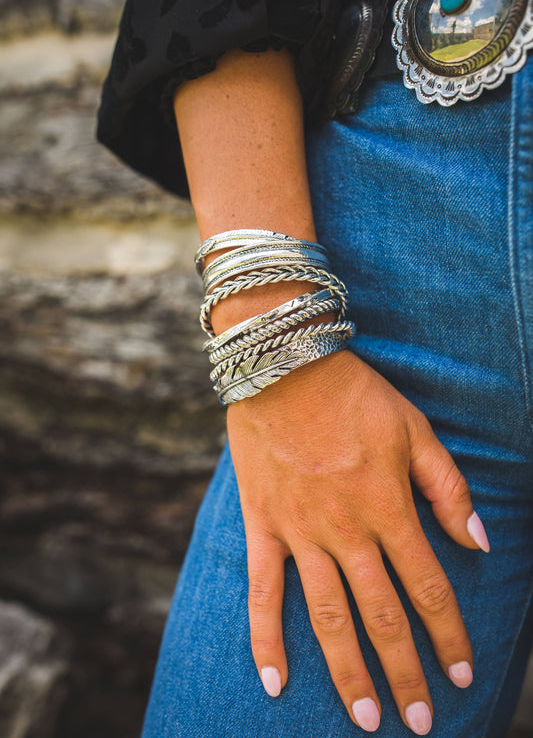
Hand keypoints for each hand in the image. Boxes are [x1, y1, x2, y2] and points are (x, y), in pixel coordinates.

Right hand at [227, 349, 488, 733]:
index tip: (462, 675)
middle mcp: (346, 531)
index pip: (428, 587)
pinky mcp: (264, 526)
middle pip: (382, 616)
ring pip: (327, 616)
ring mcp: (301, 532)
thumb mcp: (414, 430)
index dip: (449, 636)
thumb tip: (480, 541)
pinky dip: (266, 639)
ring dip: (349, 671)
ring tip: (366, 719)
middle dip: (405, 674)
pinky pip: (263, 591)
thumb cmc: (355, 395)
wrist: (285, 366)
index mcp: (388, 508)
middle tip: (419, 723)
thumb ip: (447, 488)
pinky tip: (275, 683)